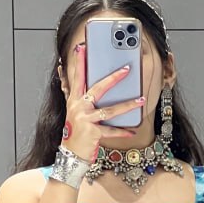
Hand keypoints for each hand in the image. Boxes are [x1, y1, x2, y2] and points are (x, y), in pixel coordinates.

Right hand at [61, 42, 144, 162]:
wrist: (70, 155)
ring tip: (141, 99)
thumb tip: (62, 72)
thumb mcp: (72, 111)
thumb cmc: (74, 132)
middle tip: (127, 69)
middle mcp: (79, 107)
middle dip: (113, 78)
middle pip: (98, 88)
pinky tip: (132, 130)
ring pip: (110, 110)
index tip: (82, 47)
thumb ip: (71, 92)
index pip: (77, 77)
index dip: (79, 62)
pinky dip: (122, 132)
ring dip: (127, 105)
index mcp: (74, 100)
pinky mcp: (93, 133)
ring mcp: (85, 120)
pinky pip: (111, 131)